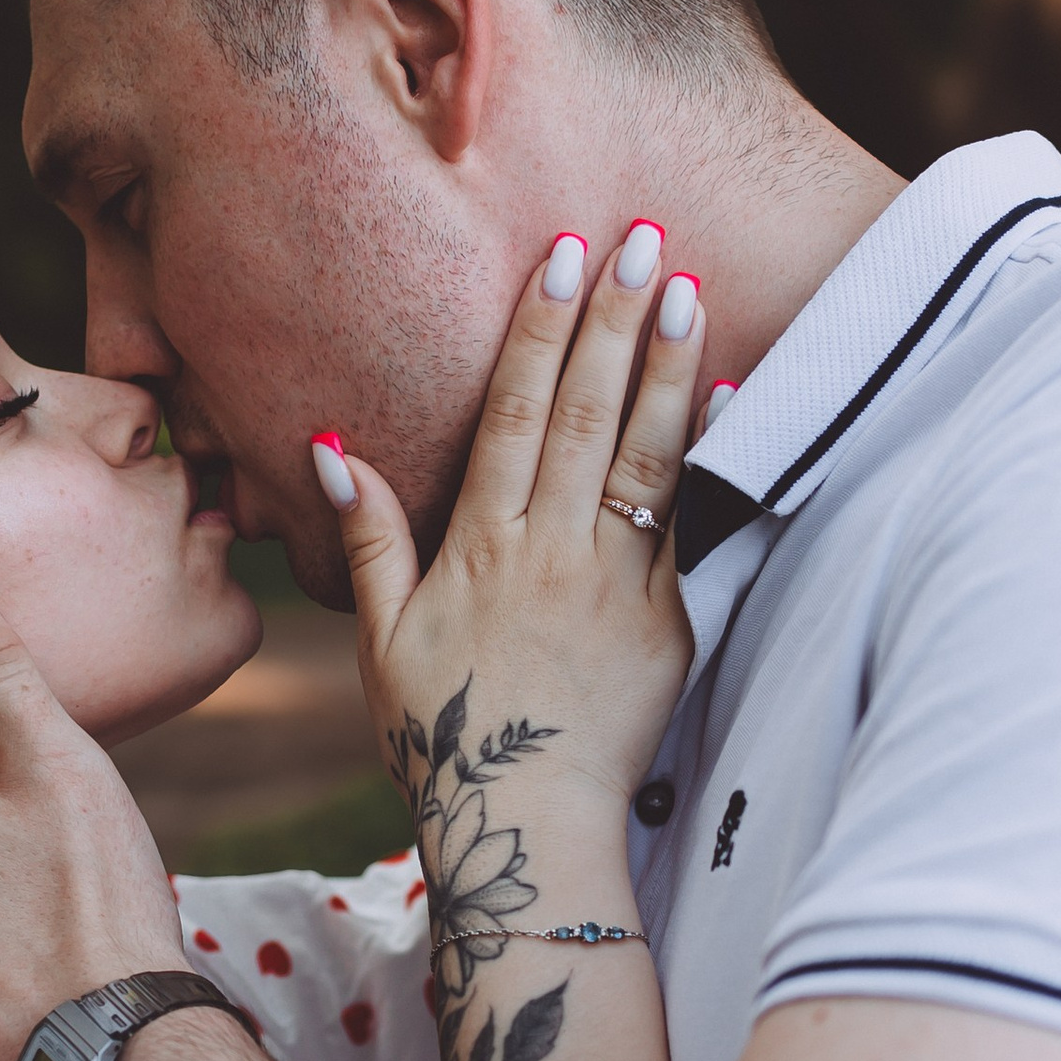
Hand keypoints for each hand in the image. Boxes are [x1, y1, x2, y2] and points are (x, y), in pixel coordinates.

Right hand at [317, 218, 701, 832]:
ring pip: (643, 455)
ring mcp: (614, 583)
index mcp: (479, 546)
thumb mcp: (383, 640)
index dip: (537, 329)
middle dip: (610, 318)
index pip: (511, 412)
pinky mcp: (666, 621)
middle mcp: (549, 550)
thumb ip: (368, 541)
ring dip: (666, 365)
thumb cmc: (442, 738)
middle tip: (640, 236)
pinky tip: (726, 393)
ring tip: (688, 288)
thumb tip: (334, 452)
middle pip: (582, 413)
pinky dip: (707, 453)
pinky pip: (688, 523)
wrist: (525, 824)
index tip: (560, 257)